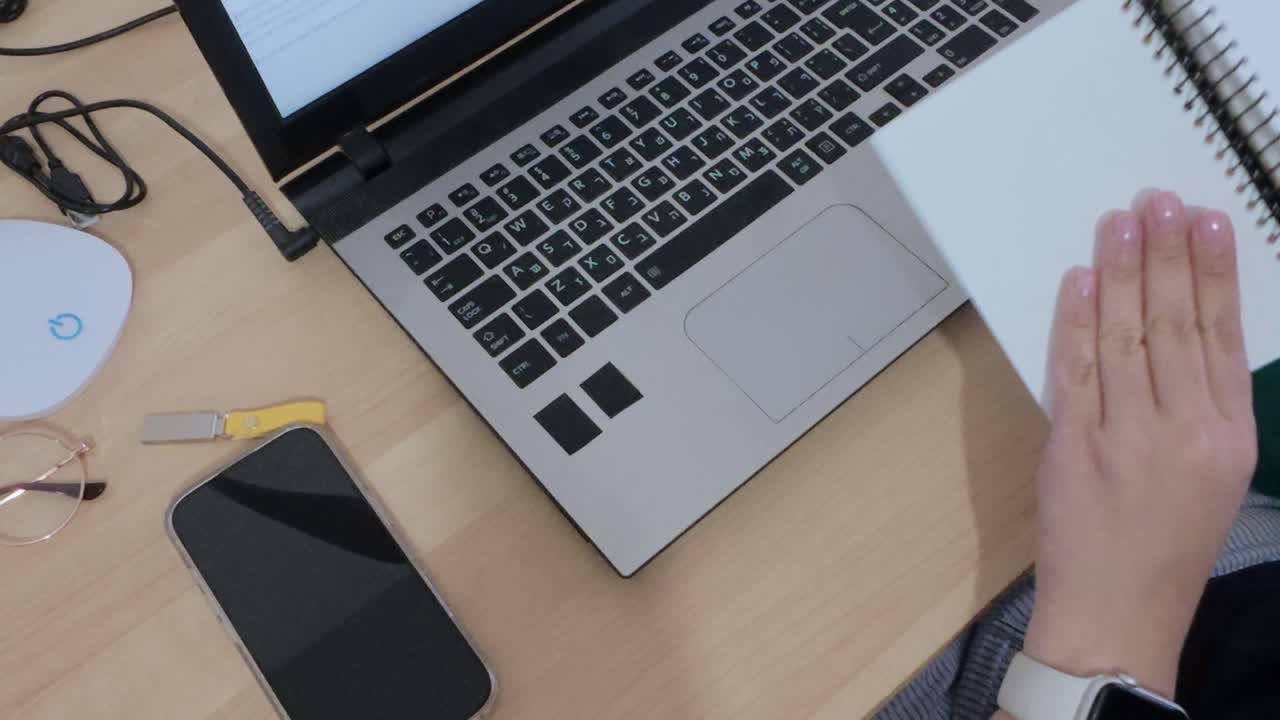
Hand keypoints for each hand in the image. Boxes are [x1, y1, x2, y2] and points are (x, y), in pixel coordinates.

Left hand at [1022, 192, 1257, 696]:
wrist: (1120, 611)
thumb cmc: (1168, 542)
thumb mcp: (1217, 474)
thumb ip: (1204, 404)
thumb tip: (1186, 326)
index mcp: (1230, 435)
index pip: (1222, 334)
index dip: (1213, 272)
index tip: (1206, 221)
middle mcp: (1185, 431)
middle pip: (1174, 323)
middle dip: (1165, 255)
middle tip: (1158, 201)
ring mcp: (1128, 438)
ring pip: (1126, 337)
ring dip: (1122, 273)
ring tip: (1121, 222)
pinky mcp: (1075, 447)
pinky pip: (1076, 370)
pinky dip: (1077, 321)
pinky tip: (1081, 281)